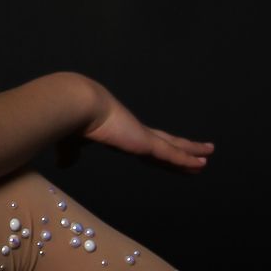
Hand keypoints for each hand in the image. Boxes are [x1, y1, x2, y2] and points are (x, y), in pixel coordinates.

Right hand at [55, 82, 213, 172]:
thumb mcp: (71, 143)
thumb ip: (70, 154)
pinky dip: (188, 159)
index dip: (157, 150)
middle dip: (181, 150)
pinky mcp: (147, 143)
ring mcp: (143, 137)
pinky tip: (202, 163)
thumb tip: (62, 164)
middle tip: (197, 153)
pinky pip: (173, 155)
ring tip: (208, 156)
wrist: (79, 106)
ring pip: (174, 148)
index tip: (166, 154)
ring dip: (192, 152)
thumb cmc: (73, 122)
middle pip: (165, 144)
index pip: (144, 145)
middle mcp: (135, 134)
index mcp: (120, 135)